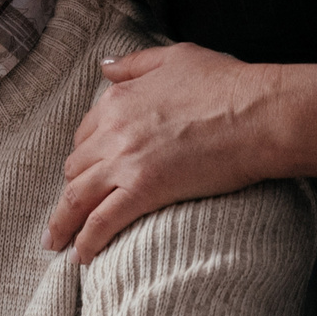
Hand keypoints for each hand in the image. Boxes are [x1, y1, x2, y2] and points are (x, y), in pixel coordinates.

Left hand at [47, 44, 316, 261]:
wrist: (260, 112)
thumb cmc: (228, 83)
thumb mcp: (175, 57)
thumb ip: (135, 64)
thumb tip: (105, 67)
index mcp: (118, 100)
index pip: (86, 134)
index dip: (85, 156)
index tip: (87, 173)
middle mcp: (113, 130)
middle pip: (77, 167)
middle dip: (73, 189)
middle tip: (70, 211)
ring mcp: (126, 161)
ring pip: (78, 197)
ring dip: (63, 223)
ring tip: (56, 243)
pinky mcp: (145, 189)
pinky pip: (102, 222)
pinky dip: (86, 241)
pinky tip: (81, 258)